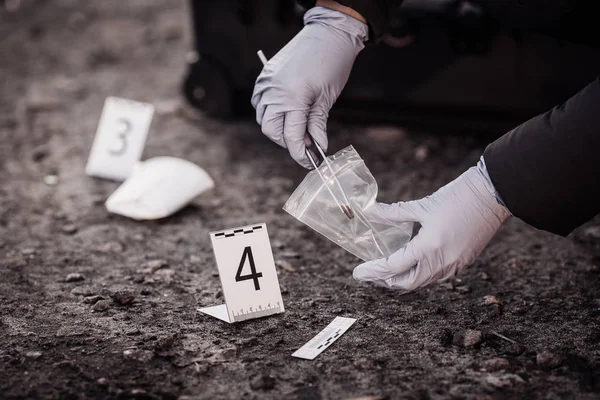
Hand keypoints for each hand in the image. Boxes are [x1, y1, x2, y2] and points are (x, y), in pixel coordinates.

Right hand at [251, 7, 367, 167]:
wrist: (328, 35)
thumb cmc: (332, 64)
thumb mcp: (326, 99)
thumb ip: (317, 125)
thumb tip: (317, 146)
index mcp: (292, 99)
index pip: (290, 136)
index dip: (300, 153)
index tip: (310, 161)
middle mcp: (274, 92)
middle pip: (271, 131)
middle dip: (287, 142)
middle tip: (305, 143)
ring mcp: (266, 83)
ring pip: (263, 118)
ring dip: (277, 127)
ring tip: (297, 126)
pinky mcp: (265, 77)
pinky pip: (259, 102)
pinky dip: (269, 112)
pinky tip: (285, 112)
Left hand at [353, 161, 510, 290]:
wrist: (493, 194)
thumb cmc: (459, 196)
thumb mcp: (422, 205)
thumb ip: (394, 213)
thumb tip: (370, 211)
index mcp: (429, 247)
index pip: (393, 267)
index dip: (373, 271)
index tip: (358, 273)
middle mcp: (442, 261)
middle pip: (407, 283)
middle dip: (386, 281)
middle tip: (370, 274)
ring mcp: (455, 265)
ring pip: (423, 282)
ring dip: (403, 280)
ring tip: (387, 271)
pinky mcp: (464, 262)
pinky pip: (436, 277)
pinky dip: (420, 274)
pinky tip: (411, 265)